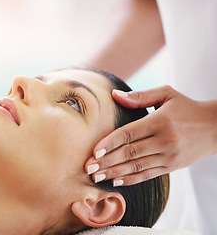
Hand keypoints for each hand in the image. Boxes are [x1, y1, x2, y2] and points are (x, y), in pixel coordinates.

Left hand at [85, 85, 216, 185]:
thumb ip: (140, 96)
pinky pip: (148, 175)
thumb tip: (114, 95)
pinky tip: (115, 181)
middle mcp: (164, 141)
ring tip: (96, 176)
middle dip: (106, 162)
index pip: (129, 134)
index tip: (94, 151)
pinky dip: (131, 179)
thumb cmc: (187, 107)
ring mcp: (169, 156)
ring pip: (137, 167)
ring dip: (114, 173)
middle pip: (130, 153)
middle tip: (88, 167)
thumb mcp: (167, 94)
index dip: (110, 143)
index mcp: (160, 121)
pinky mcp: (172, 167)